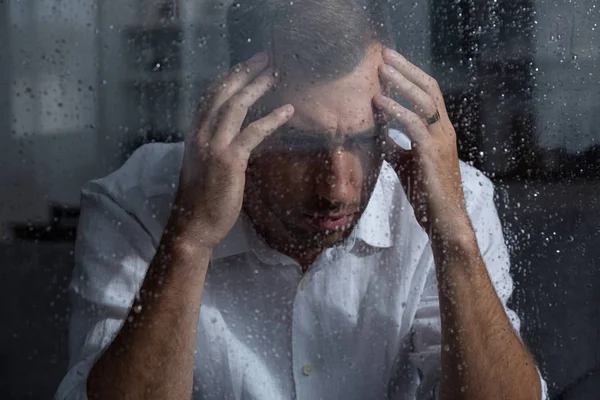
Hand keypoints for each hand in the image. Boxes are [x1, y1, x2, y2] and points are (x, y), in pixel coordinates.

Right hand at [174, 52, 293, 248]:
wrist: (193, 226)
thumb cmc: (201, 199)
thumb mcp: (203, 166)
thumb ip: (215, 147)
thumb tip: (233, 138)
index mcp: (194, 133)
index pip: (210, 96)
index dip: (230, 77)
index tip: (246, 65)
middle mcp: (200, 134)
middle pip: (223, 92)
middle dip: (245, 71)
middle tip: (265, 56)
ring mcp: (213, 146)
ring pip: (236, 105)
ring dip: (258, 86)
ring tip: (276, 73)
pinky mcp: (228, 160)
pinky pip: (253, 132)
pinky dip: (272, 118)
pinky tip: (288, 110)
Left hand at [374, 48, 470, 237]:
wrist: (443, 219)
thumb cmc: (426, 193)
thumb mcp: (406, 163)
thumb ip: (394, 146)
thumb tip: (377, 133)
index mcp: (441, 131)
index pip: (429, 94)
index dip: (412, 75)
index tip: (391, 63)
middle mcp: (444, 131)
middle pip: (429, 89)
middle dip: (406, 69)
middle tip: (385, 54)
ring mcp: (441, 141)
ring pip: (423, 101)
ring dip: (400, 82)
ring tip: (380, 70)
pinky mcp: (431, 153)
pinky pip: (413, 124)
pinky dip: (394, 111)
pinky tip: (378, 102)